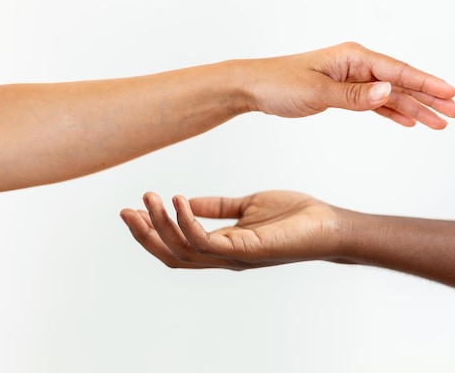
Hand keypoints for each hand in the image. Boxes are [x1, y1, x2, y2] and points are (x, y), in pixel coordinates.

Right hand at [120, 191, 341, 269]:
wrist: (328, 224)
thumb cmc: (293, 217)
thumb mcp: (248, 206)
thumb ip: (218, 206)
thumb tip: (186, 200)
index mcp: (222, 246)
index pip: (178, 246)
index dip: (152, 232)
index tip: (133, 209)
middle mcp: (224, 256)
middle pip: (172, 255)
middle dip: (146, 234)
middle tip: (127, 209)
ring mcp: (235, 256)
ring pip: (185, 250)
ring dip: (162, 225)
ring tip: (150, 198)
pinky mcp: (249, 249)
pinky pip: (208, 241)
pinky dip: (188, 222)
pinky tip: (178, 200)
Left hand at [238, 42, 454, 128]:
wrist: (255, 88)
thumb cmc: (280, 84)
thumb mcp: (317, 91)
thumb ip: (353, 95)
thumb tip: (388, 92)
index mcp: (353, 58)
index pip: (398, 71)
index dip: (427, 84)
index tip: (452, 94)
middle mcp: (357, 66)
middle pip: (402, 83)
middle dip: (431, 98)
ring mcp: (352, 79)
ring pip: (391, 96)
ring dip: (416, 108)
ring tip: (441, 123)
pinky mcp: (344, 93)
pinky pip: (375, 104)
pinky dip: (392, 113)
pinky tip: (409, 121)